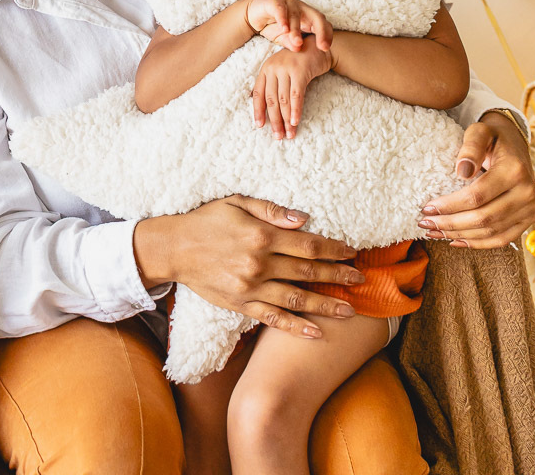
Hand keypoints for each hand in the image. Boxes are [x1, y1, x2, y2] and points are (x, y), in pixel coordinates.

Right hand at [155, 196, 365, 337]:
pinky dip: (295, 327)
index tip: (352, 252)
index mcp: (261, 236)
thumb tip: (303, 219)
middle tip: (360, 280)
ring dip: (325, 305)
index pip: (308, 244)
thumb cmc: (207, 220)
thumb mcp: (236, 202)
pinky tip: (315, 333)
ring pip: (296, 299)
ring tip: (349, 310)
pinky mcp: (241, 305)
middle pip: (308, 272)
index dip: (334, 249)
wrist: (174, 248)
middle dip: (338, 276)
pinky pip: (273, 318)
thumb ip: (271, 210)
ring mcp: (250, 288)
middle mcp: (259, 264)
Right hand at [245, 0, 332, 54]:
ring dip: (297, 29)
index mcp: (307, 17)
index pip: (323, 25)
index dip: (327, 35)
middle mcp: (301, 8)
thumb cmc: (272, 26)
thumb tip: (299, 49)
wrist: (252, 15)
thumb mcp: (283, 38)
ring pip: (297, 15)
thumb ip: (291, 43)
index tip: (326, 49)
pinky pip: (280, 9)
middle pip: (317, 17)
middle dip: (321, 32)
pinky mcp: (274, 1)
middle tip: (322, 46)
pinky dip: (283, 19)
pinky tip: (284, 29)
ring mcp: (288, 2)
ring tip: (298, 42)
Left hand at [252, 44, 331, 138]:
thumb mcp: (282, 69)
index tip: (260, 126)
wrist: (319, 48)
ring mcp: (286, 68)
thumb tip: (263, 108)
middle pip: (271, 99)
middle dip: (274, 120)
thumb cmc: (300, 61)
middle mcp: (273, 67)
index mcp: (266, 68)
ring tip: (289, 134)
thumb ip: (273, 84)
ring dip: (286, 120)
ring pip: (284, 100)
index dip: (258, 110)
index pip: (258, 93)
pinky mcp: (300, 71)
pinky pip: (296, 95)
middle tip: (278, 136)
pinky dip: (296, 110)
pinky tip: (295, 121)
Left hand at [418, 111, 534, 247]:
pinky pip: (501, 239)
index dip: (450, 205)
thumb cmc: (492, 138)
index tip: (426, 208)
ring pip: (491, 233)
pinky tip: (455, 240)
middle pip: (484, 218)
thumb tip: (462, 171)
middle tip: (425, 223)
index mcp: (515, 171)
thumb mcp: (479, 131)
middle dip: (451, 224)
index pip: (477, 196)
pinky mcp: (527, 220)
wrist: (515, 144)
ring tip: (434, 232)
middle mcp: (527, 193)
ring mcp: (530, 210)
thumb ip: (471, 147)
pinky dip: (477, 243)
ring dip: (460, 236)